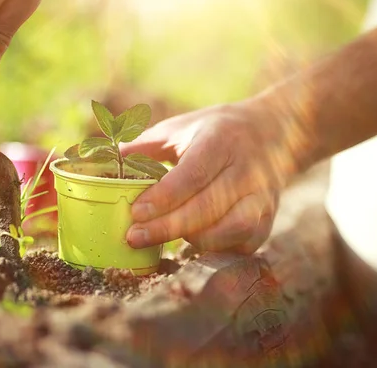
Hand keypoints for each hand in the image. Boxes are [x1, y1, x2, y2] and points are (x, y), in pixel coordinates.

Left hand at [121, 99, 300, 253]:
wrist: (274, 131)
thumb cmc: (216, 131)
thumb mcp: (181, 127)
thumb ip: (144, 147)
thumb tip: (101, 162)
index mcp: (221, 141)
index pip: (193, 174)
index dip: (164, 197)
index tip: (136, 213)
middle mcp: (247, 170)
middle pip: (209, 206)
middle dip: (168, 227)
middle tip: (133, 237)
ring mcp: (262, 197)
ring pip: (231, 229)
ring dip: (193, 239)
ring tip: (163, 238)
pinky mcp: (267, 219)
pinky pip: (243, 244)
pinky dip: (216, 248)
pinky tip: (191, 244)